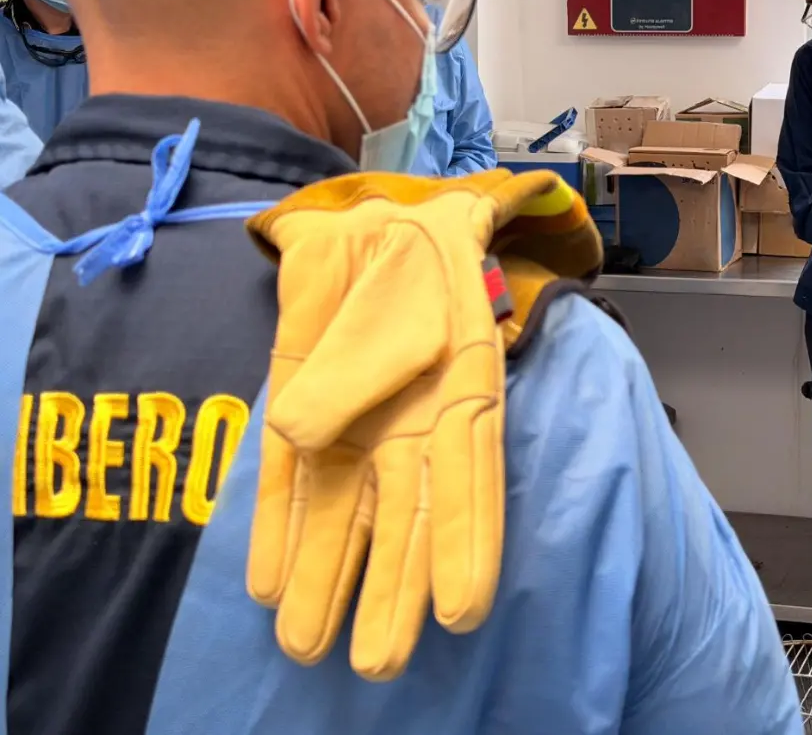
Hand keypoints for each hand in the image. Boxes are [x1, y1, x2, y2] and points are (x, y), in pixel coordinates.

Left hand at [244, 169, 599, 679]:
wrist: (374, 225)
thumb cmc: (415, 260)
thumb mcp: (405, 298)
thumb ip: (360, 365)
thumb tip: (294, 432)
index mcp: (460, 403)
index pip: (468, 485)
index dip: (466, 547)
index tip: (462, 613)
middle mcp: (408, 431)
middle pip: (402, 519)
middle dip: (390, 589)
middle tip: (377, 666)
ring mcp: (351, 427)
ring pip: (340, 510)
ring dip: (324, 572)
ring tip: (304, 642)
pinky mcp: (298, 411)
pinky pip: (286, 478)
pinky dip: (274, 526)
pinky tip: (263, 580)